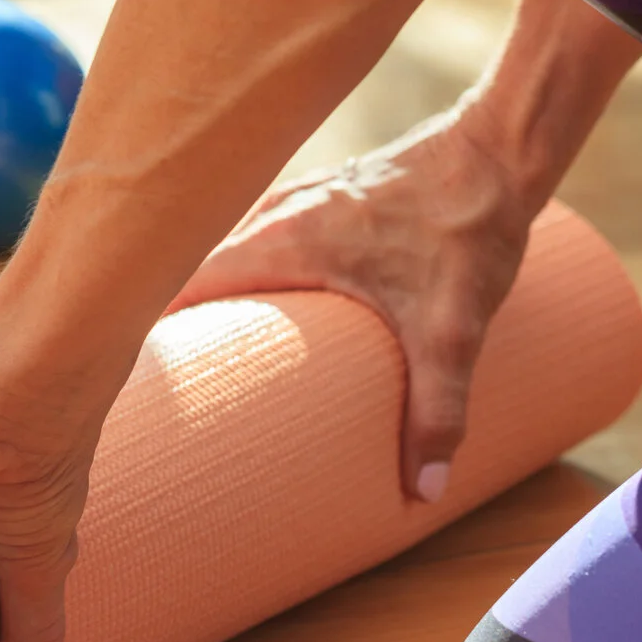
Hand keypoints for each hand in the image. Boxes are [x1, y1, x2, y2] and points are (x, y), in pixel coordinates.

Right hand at [165, 110, 534, 504]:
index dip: (153, 329)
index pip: (185, 284)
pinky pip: (264, 241)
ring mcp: (297, 199)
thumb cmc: (468, 228)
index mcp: (281, 241)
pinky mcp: (325, 198)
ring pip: (232, 254)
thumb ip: (437, 410)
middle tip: (179, 389)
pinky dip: (254, 277)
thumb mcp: (453, 330)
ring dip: (222, 302)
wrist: (501, 152)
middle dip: (185, 328)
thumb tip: (425, 490)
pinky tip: (275, 313)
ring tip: (218, 362)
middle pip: (200, 273)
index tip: (139, 377)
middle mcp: (275, 213)